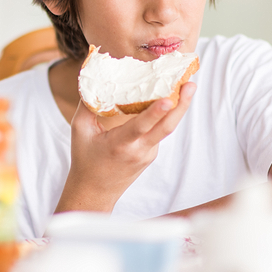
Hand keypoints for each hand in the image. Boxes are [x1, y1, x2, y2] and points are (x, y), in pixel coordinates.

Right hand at [55, 82, 196, 213]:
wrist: (95, 192)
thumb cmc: (85, 160)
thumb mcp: (80, 131)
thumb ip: (86, 105)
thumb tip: (91, 79)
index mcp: (120, 144)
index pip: (141, 127)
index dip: (155, 113)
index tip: (168, 99)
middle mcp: (139, 150)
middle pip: (166, 127)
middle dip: (182, 105)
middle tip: (191, 85)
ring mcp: (148, 154)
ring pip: (165, 128)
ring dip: (177, 108)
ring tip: (185, 86)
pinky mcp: (151, 154)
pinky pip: (159, 132)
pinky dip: (164, 116)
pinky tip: (166, 100)